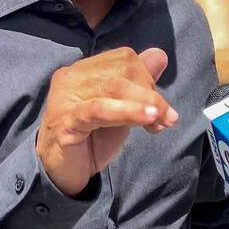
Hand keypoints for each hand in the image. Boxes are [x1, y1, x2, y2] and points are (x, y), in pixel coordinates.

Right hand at [36, 47, 177, 195]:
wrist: (61, 172)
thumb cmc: (91, 140)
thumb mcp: (121, 109)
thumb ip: (137, 83)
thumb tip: (160, 56)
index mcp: (84, 69)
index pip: (124, 58)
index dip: (148, 78)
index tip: (160, 106)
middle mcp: (72, 76)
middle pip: (123, 70)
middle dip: (151, 93)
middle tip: (167, 118)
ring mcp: (66, 96)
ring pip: (114, 87)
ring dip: (147, 103)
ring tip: (165, 119)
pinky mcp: (66, 120)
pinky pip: (100, 110)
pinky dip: (128, 112)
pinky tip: (148, 119)